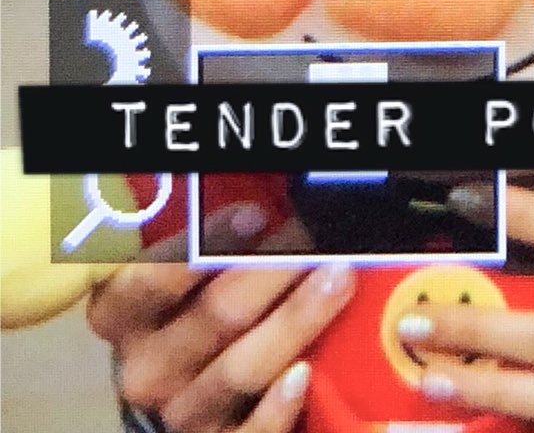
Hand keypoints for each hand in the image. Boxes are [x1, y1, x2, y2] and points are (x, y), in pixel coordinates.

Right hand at [86, 205, 355, 432]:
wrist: (181, 389)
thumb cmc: (186, 308)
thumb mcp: (179, 272)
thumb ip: (203, 239)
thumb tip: (262, 197)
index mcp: (120, 315)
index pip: (152, 280)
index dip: (205, 246)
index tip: (258, 215)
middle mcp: (144, 368)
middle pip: (215, 315)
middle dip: (274, 272)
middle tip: (320, 240)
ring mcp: (179, 413)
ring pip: (240, 368)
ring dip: (295, 320)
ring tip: (339, 278)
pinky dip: (276, 408)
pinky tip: (305, 375)